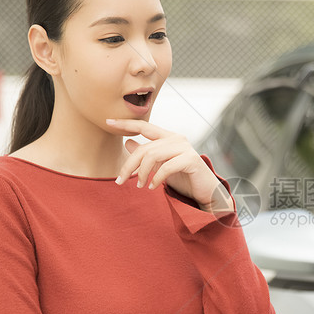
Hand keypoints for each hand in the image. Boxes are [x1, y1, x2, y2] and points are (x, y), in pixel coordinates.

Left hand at [105, 119, 233, 213]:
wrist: (206, 191)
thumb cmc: (184, 178)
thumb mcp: (160, 166)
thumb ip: (146, 154)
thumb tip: (127, 143)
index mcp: (168, 137)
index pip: (144, 126)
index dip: (126, 124)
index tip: (108, 122)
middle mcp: (177, 139)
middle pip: (144, 147)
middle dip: (129, 165)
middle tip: (120, 181)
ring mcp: (185, 148)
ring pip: (153, 156)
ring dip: (142, 173)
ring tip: (141, 186)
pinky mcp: (191, 160)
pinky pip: (166, 167)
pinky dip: (156, 178)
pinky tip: (153, 187)